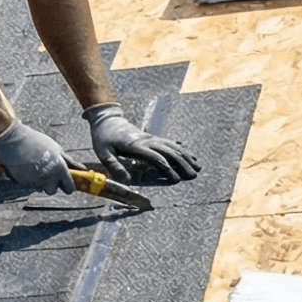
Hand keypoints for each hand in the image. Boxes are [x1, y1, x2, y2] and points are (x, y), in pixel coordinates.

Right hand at [0, 118, 74, 193]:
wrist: (12, 139)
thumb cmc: (37, 142)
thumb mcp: (56, 149)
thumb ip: (70, 161)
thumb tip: (82, 169)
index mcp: (60, 170)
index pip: (69, 188)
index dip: (67, 186)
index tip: (64, 182)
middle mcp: (48, 178)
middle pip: (52, 191)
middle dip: (50, 185)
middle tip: (46, 172)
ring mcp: (34, 181)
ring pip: (39, 187)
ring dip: (38, 180)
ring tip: (33, 165)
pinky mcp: (22, 182)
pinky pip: (27, 184)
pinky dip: (26, 177)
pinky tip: (23, 165)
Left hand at [86, 103, 200, 182]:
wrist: (107, 120)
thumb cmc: (103, 138)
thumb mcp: (103, 153)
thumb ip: (114, 166)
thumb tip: (126, 181)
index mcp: (136, 146)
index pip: (156, 158)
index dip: (167, 169)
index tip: (176, 180)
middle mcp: (147, 141)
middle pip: (169, 152)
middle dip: (183, 164)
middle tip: (193, 176)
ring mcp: (151, 138)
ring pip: (173, 147)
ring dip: (186, 156)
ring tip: (198, 167)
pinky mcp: (152, 138)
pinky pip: (170, 143)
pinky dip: (182, 149)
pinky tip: (190, 155)